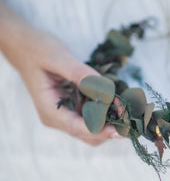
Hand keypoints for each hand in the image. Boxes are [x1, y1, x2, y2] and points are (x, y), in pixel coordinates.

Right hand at [15, 27, 121, 145]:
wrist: (25, 46)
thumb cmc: (37, 49)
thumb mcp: (58, 57)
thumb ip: (79, 73)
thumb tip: (103, 87)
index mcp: (49, 109)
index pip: (77, 128)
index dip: (100, 130)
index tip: (121, 128)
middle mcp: (58, 117)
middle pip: (89, 134)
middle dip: (112, 127)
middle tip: (133, 114)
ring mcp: (66, 114)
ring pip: (94, 129)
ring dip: (113, 121)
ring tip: (130, 106)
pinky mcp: (75, 107)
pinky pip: (95, 116)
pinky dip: (109, 111)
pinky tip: (120, 100)